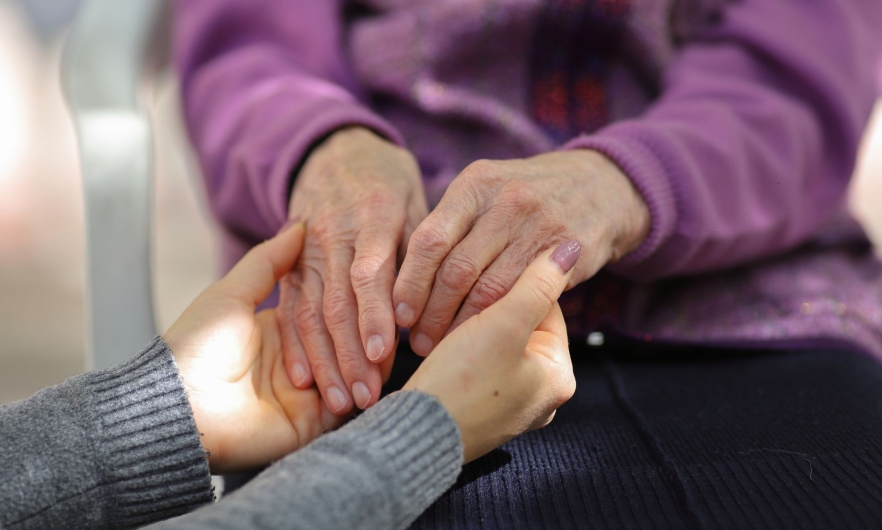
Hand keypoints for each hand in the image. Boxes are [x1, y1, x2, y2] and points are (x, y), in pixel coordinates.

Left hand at [164, 223, 391, 473]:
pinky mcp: (310, 425)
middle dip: (367, 336)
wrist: (181, 404)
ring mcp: (306, 396)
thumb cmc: (198, 344)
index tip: (376, 288)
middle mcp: (297, 364)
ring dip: (369, 365)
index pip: (327, 313)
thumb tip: (299, 226)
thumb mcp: (233, 293)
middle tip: (392, 320)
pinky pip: (346, 409)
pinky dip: (361, 392)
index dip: (351, 303)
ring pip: (351, 375)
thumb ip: (268, 262)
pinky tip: (378, 376)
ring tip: (388, 350)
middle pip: (344, 345)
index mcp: (280, 331)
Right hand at [279, 127, 427, 413]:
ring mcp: (305, 250)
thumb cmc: (388, 182)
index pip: (370, 273)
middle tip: (366, 398)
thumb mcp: (414, 200)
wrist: (335, 151)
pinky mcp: (288, 263)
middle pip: (337, 301)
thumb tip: (435, 305)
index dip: (375, 315)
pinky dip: (294, 345)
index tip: (384, 355)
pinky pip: (288, 307)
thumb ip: (422, 250)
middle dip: (350, 354)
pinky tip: (303, 379)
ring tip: (339, 402)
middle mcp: (333, 235)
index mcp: (372, 216)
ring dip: (324, 360)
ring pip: (310, 311)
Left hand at [393, 150, 649, 355]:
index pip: (429, 240)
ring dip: (461, 325)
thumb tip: (399, 279)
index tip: (398, 315)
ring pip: (488, 290)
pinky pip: (524, 297)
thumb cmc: (526, 199)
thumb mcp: (487, 193)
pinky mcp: (568, 253)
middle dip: (431, 312)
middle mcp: (506, 200)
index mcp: (475, 184)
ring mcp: (540, 225)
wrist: (602, 187)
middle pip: (455, 270)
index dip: (410, 283)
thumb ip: (450, 226)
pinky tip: (483, 337)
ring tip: (444, 345)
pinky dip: (498, 322)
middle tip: (418, 340)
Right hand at [403, 240, 579, 461]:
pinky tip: (441, 347)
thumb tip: (571, 249)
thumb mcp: (504, 324)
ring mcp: (511, 407)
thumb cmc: (461, 383)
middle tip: (461, 300)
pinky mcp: (481, 411)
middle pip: (523, 327)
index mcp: (560, 377)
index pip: (547, 308)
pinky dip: (462, 352)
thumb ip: (538, 284)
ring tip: (446, 324)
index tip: (483, 276)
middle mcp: (542, 396)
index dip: (514, 285)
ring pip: (497, 345)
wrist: (414, 435)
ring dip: (472, 328)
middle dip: (492, 309)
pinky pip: (479, 367)